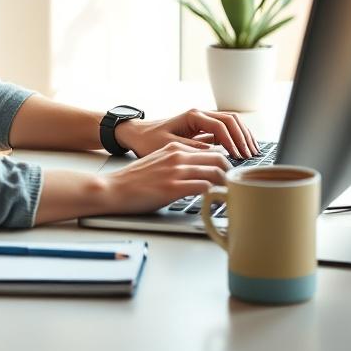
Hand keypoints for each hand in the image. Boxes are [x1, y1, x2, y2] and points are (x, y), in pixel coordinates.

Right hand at [101, 143, 230, 214]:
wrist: (113, 188)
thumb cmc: (134, 180)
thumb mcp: (158, 162)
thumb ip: (179, 163)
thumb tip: (199, 173)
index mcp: (175, 147)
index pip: (212, 150)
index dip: (225, 163)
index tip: (231, 176)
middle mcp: (178, 156)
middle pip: (219, 158)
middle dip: (232, 173)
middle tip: (237, 186)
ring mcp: (176, 171)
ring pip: (216, 172)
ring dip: (228, 185)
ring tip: (233, 197)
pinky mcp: (173, 188)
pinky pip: (205, 187)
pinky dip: (216, 195)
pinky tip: (219, 203)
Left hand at [114, 108, 258, 159]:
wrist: (137, 135)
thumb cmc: (149, 140)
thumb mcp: (169, 146)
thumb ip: (192, 149)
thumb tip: (214, 155)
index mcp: (192, 116)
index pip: (220, 126)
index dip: (232, 141)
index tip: (238, 156)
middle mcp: (200, 115)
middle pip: (231, 120)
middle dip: (243, 137)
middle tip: (250, 155)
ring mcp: (202, 121)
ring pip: (231, 123)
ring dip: (242, 136)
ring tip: (252, 152)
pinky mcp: (202, 129)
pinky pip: (225, 130)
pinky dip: (235, 139)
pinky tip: (241, 151)